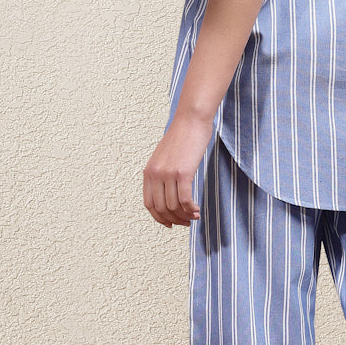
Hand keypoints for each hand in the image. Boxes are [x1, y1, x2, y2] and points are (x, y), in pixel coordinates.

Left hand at [143, 108, 213, 226]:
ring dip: (185, 215)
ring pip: (174, 206)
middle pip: (162, 208)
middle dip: (175, 220)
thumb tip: (168, 194)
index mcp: (148, 172)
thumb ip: (162, 174)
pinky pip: (185, 199)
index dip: (160, 218)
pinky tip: (197, 209)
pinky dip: (191, 208)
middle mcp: (155, 174)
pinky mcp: (183, 172)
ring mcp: (168, 174)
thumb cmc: (182, 138)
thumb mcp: (164, 157)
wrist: (191, 121)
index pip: (149, 204)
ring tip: (195, 215)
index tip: (171, 223)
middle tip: (187, 222)